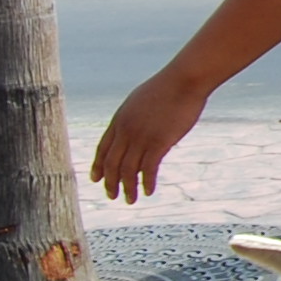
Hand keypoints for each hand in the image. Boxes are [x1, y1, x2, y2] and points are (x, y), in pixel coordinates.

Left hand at [92, 66, 209, 202]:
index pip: (103, 148)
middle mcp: (126, 131)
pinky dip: (146, 182)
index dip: (98, 166)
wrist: (184, 80)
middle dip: (110, 182)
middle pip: (112, 163)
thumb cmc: (168, 87)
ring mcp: (141, 137)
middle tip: (112, 195)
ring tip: (130, 200)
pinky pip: (148, 169)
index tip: (96, 179)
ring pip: (128, 170)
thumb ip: (134, 117)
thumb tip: (135, 130)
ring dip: (128, 188)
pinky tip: (148, 191)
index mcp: (120, 119)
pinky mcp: (159, 142)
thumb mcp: (142, 101)